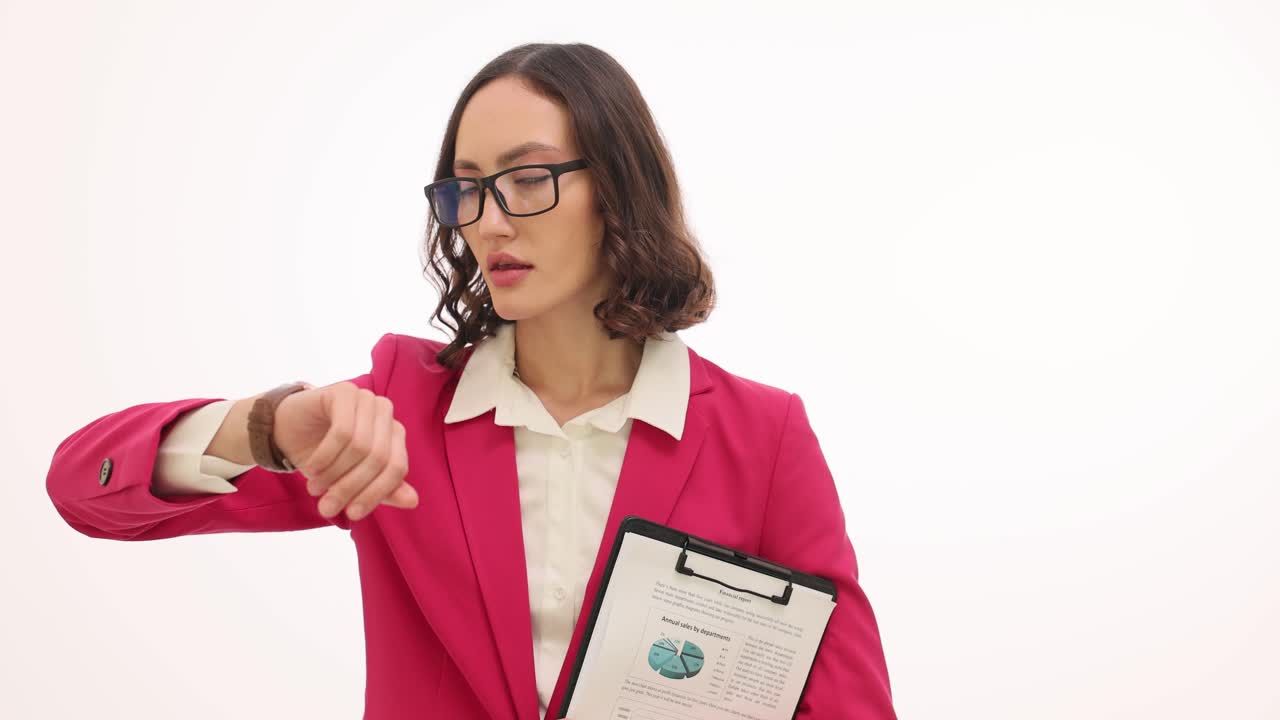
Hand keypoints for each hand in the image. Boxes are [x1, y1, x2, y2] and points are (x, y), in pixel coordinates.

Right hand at [272, 380, 417, 521]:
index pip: (397, 468)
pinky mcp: (345, 392)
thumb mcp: (353, 478)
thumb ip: (383, 490)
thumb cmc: (325, 457)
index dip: (376, 494)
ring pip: (360, 446)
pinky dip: (325, 457)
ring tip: (315, 488)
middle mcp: (385, 414)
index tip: (353, 515)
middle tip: (327, 507)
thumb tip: (413, 501)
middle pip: (379, 458)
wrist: (288, 430)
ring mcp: (367, 399)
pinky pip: (342, 431)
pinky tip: (311, 468)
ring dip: (334, 474)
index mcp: (395, 434)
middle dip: (351, 487)